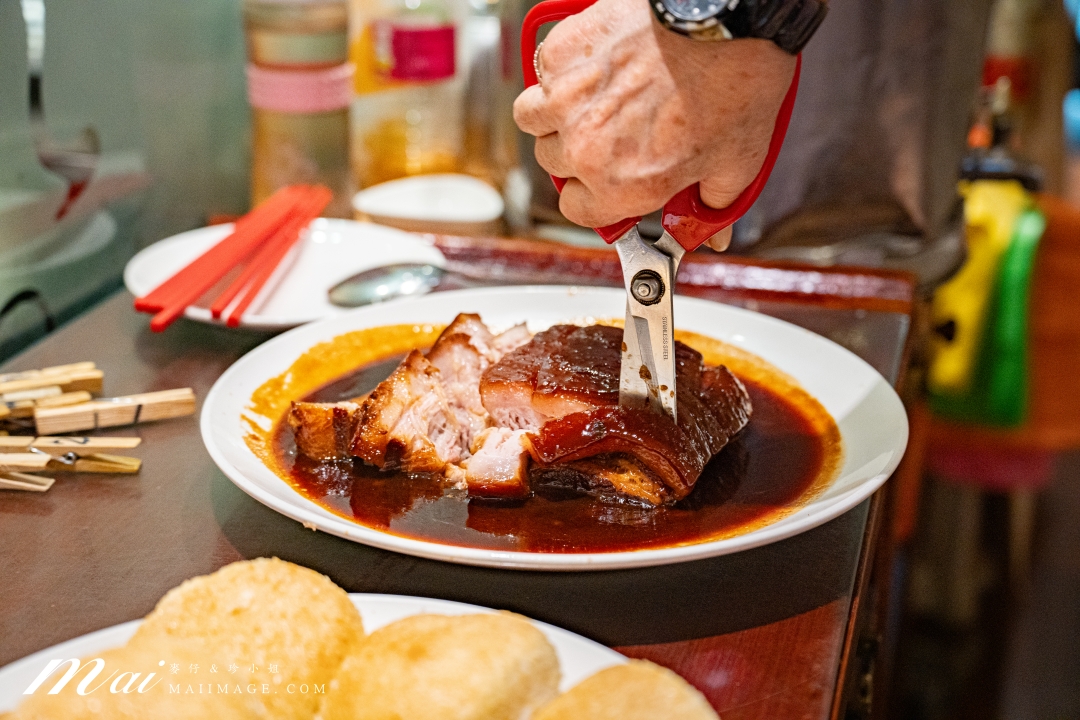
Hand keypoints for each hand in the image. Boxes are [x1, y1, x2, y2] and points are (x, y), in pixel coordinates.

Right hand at [514, 0, 795, 250]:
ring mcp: (565, 98)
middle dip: (577, 152)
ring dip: (552, 115)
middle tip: (611, 132)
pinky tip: (592, 67)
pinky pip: (540, 71)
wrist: (721, 17)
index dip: (595, 197)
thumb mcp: (737, 162)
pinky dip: (558, 71)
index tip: (607, 184)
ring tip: (586, 103)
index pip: (577, 210)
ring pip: (531, 119)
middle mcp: (583, 147)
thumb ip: (713, 206)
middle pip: (553, 164)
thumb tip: (712, 232)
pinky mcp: (560, 54)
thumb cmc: (731, 83)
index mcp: (620, 184)